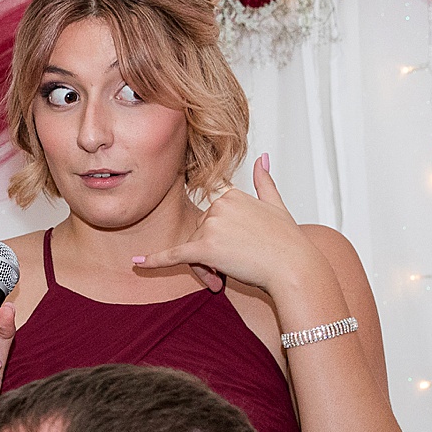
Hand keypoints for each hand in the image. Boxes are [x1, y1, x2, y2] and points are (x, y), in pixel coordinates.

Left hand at [136, 155, 332, 311]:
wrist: (294, 269)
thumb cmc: (288, 242)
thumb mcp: (277, 205)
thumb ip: (264, 181)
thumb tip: (263, 157)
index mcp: (232, 194)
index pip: (212, 215)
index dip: (220, 233)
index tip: (228, 242)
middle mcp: (219, 205)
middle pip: (202, 233)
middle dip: (213, 252)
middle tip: (234, 268)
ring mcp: (212, 225)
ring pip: (195, 248)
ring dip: (207, 265)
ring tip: (230, 275)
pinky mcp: (206, 248)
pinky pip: (175, 254)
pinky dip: (155, 260)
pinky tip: (137, 263)